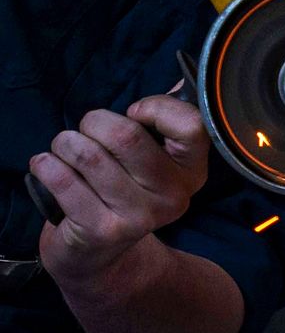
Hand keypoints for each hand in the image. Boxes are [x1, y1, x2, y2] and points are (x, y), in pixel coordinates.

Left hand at [29, 95, 208, 289]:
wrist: (102, 253)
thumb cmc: (120, 189)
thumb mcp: (152, 159)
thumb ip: (165, 121)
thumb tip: (182, 79)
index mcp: (190, 173)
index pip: (190, 124)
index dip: (155, 107)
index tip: (136, 116)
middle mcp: (173, 197)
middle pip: (125, 133)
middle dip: (92, 123)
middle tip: (89, 136)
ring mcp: (139, 216)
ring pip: (85, 151)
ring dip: (63, 144)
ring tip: (68, 157)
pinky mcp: (103, 229)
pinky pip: (60, 177)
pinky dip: (45, 166)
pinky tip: (52, 173)